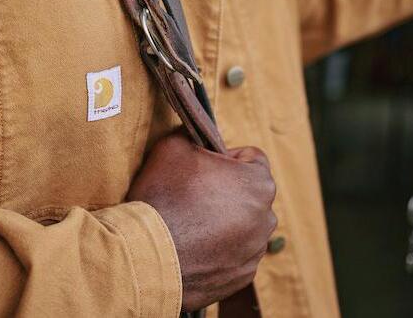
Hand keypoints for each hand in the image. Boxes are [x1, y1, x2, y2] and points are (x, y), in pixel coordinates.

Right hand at [127, 133, 276, 311]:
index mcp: (259, 182)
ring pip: (243, 225)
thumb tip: (194, 136)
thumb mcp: (173, 146)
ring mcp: (255, 251)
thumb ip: (193, 135)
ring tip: (189, 223)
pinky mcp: (241, 277)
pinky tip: (191, 247)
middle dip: (227, 190)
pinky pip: (234, 254)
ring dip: (224, 221)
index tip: (202, 167)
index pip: (251, 157)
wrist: (146, 254)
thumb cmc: (163, 196)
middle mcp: (266, 218)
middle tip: (192, 194)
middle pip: (249, 193)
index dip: (224, 157)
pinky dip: (218, 249)